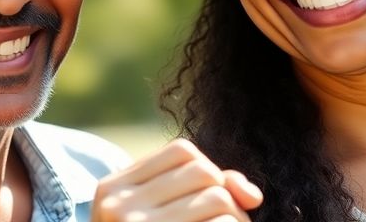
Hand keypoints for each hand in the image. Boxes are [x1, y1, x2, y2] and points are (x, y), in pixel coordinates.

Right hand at [92, 139, 262, 221]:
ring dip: (236, 219)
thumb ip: (200, 192)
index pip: (182, 151)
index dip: (208, 171)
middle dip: (226, 197)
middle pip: (204, 172)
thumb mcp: (156, 216)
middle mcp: (118, 205)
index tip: (208, 200)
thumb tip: (252, 195)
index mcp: (113, 188)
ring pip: (218, 199)